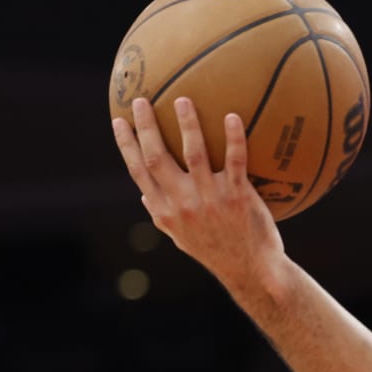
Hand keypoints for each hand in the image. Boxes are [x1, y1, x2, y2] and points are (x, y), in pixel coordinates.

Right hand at [112, 96, 284, 291]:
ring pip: (194, 153)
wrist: (252, 271)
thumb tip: (144, 192)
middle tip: (142, 100)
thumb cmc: (217, 251)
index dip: (126, 145)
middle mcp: (183, 204)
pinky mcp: (239, 197)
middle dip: (146, 127)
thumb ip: (161, 214)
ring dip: (187, 124)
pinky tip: (232, 116)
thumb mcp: (182, 238)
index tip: (118, 121)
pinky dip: (233, 138)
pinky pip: (235, 161)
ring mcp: (211, 200)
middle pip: (157, 157)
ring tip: (183, 100)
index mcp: (165, 211)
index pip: (138, 172)